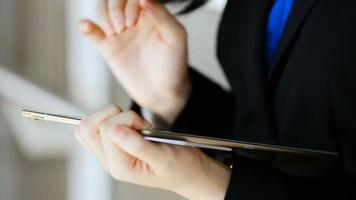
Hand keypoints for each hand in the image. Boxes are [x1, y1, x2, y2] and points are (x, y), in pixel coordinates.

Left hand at [74, 105, 230, 199]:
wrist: (188, 173)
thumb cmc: (181, 168)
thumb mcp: (165, 157)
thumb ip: (138, 146)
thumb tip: (114, 130)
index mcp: (120, 166)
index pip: (107, 130)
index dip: (128, 120)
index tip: (144, 127)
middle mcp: (110, 161)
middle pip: (89, 127)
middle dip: (115, 116)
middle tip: (137, 125)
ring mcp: (109, 154)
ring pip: (88, 125)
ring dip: (112, 117)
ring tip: (135, 127)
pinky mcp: (112, 146)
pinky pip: (96, 128)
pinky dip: (110, 119)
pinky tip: (128, 126)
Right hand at [78, 0, 190, 122]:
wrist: (162, 92)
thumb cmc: (174, 64)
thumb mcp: (176, 38)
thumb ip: (163, 16)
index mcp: (151, 12)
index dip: (130, 2)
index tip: (134, 20)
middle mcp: (134, 18)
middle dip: (115, 8)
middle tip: (123, 28)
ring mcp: (120, 31)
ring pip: (102, 9)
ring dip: (103, 15)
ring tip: (113, 33)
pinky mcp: (108, 47)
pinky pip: (92, 32)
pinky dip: (85, 26)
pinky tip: (86, 26)